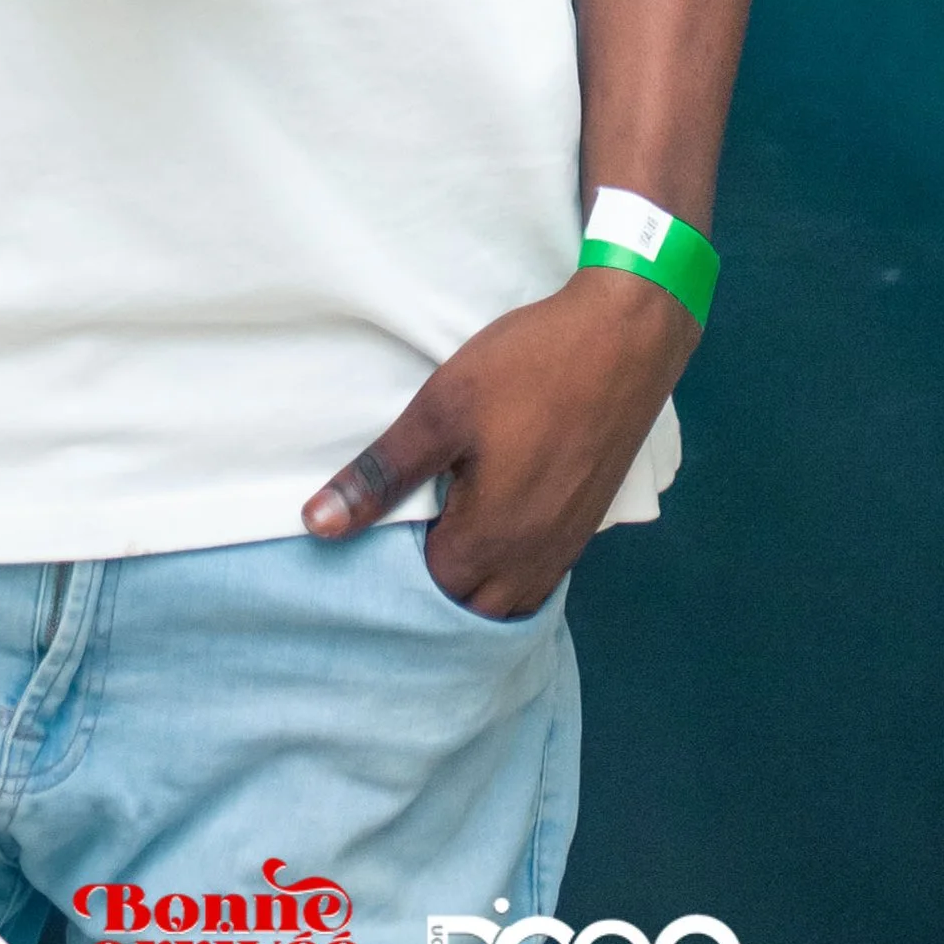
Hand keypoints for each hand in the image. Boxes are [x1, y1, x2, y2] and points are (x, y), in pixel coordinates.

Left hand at [299, 268, 695, 617]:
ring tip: (446, 534)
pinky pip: (541, 573)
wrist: (625, 337)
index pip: (430, 593)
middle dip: (438, 587)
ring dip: (477, 583)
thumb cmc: (528, 369)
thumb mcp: (441, 410)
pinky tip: (495, 524)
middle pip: (474, 607)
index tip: (380, 532)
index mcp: (492, 540)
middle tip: (408, 534)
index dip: (398, 571)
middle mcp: (534, 558)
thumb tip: (319, 525)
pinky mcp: (588, 520)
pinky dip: (512, 568)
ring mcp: (568, 542)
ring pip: (512, 597)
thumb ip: (383, 473)